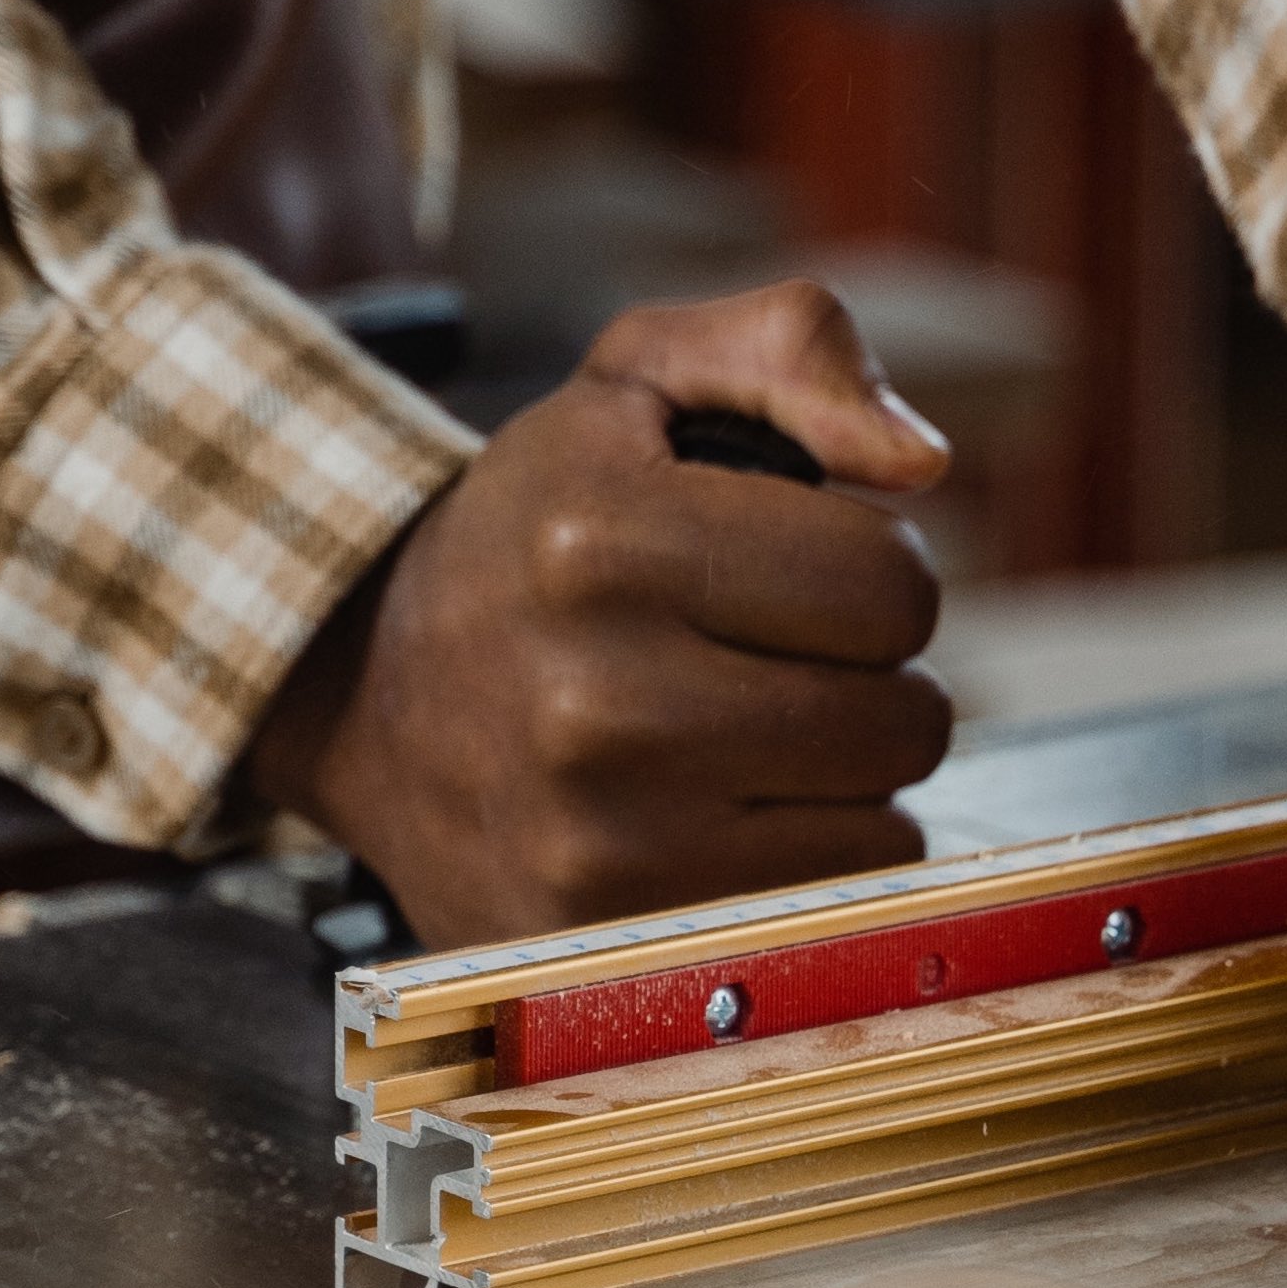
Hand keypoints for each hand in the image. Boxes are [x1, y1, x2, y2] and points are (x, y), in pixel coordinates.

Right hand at [250, 283, 958, 945]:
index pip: (893, 583)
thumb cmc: (539, 528)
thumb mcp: (636, 382)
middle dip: (867, 677)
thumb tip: (923, 459)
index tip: (797, 571)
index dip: (874, 569)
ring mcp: (598, 841)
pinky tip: (719, 814)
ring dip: (844, 777)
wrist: (362, 691)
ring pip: (883, 823)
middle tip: (769, 658)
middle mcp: (593, 701)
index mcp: (601, 539)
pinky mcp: (611, 938)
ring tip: (740, 734)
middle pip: (904, 718)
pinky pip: (829, 908)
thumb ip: (790, 349)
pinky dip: (807, 861)